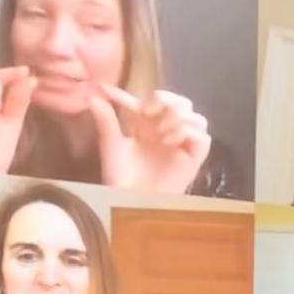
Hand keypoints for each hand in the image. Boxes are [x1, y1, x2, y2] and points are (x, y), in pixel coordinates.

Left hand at [87, 84, 212, 194]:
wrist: (134, 202)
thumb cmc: (122, 179)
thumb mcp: (112, 147)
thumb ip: (106, 120)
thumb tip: (91, 95)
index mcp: (148, 126)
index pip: (145, 101)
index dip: (127, 95)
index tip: (107, 92)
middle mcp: (168, 131)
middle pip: (180, 101)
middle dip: (166, 100)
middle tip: (147, 112)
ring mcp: (183, 144)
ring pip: (195, 115)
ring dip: (176, 117)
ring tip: (160, 133)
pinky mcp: (194, 157)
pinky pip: (201, 136)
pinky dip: (186, 133)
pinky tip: (169, 141)